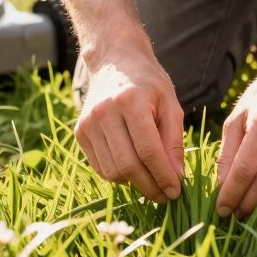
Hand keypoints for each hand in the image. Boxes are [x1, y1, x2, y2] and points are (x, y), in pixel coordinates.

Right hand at [75, 48, 184, 202]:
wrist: (114, 60)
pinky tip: (134, 171)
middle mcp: (104, 111)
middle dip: (149, 186)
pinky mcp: (79, 132)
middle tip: (166, 196)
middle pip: (128, 165)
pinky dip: (118, 176)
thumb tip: (176, 177)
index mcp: (130, 101)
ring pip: (112, 171)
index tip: (176, 191)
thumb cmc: (148, 82)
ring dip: (134, 184)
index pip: (148, 150)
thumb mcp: (170, 104)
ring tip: (152, 184)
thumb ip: (173, 141)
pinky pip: (100, 167)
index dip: (163, 176)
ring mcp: (88, 122)